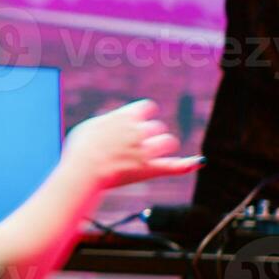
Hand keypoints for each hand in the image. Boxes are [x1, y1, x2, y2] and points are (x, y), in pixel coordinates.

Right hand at [61, 99, 201, 190]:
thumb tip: (117, 121)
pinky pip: (175, 166)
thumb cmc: (79, 151)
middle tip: (133, 146)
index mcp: (125, 117)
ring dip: (162, 146)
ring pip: (168, 141)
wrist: (82, 171)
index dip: (146, 114)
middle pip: (157, 127)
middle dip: (149, 135)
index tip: (140, 120)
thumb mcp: (89, 128)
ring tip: (150, 154)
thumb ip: (108, 122)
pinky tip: (200, 161)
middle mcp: (138, 130)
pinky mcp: (150, 169)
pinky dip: (188, 164)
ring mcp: (146, 150)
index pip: (147, 107)